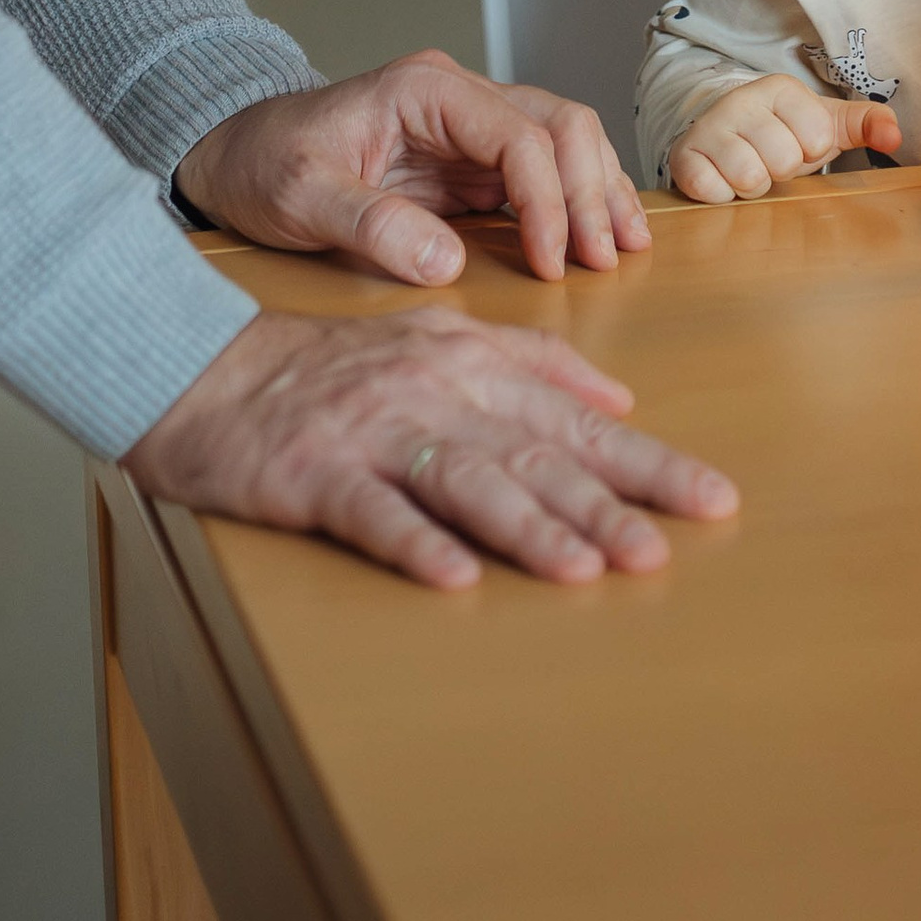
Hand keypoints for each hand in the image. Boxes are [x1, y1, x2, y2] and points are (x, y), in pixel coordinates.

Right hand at [124, 303, 737, 590]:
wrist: (208, 371)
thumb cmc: (329, 369)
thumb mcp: (436, 342)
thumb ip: (529, 364)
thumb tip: (617, 399)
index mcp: (469, 364)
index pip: (575, 420)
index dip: (645, 461)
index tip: (712, 497)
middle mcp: (434, 392)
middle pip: (534, 453)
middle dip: (607, 502)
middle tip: (664, 549)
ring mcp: (373, 432)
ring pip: (467, 480)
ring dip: (528, 527)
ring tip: (584, 569)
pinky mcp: (316, 473)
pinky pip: (373, 512)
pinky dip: (414, 543)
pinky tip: (453, 578)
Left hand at [175, 52, 648, 287]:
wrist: (232, 154)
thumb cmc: (261, 164)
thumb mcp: (299, 196)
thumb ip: (368, 224)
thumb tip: (445, 263)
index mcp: (426, 89)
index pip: (518, 135)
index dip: (547, 199)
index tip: (552, 263)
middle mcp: (458, 97)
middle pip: (558, 124)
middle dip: (590, 190)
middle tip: (605, 257)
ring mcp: (467, 128)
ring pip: (561, 141)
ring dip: (596, 191)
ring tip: (623, 247)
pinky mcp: (465, 162)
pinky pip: (538, 170)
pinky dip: (573, 198)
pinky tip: (597, 233)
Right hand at [668, 72, 901, 201]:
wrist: (724, 132)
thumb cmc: (782, 131)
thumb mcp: (826, 123)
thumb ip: (867, 123)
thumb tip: (895, 137)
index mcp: (781, 89)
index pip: (817, 137)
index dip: (813, 151)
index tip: (799, 142)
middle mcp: (741, 101)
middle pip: (783, 160)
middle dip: (783, 171)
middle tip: (772, 161)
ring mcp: (709, 128)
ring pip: (749, 178)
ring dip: (755, 186)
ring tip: (751, 169)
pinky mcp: (685, 156)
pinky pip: (711, 189)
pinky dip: (723, 196)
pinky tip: (724, 180)